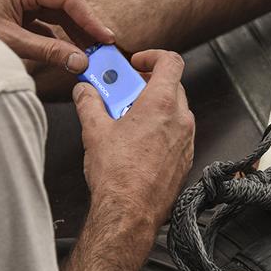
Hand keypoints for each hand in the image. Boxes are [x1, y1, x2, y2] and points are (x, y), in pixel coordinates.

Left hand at [0, 0, 114, 72]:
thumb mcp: (10, 43)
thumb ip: (48, 51)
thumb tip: (80, 62)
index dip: (90, 20)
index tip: (105, 39)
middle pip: (67, 6)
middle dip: (86, 28)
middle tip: (103, 50)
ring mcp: (23, 3)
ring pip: (60, 17)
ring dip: (75, 36)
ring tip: (91, 55)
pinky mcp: (19, 18)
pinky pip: (48, 27)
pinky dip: (60, 41)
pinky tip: (70, 56)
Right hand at [73, 50, 194, 229]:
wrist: (129, 213)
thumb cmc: (118, 176)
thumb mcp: (94, 131)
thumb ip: (89, 103)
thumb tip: (84, 91)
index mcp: (161, 104)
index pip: (171, 62)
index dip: (153, 56)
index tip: (136, 62)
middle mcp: (180, 119)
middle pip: (171, 86)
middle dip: (145, 85)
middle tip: (121, 93)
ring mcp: (186, 141)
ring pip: (173, 111)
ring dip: (152, 108)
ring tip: (124, 120)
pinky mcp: (184, 159)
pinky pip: (175, 133)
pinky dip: (159, 129)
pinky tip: (136, 142)